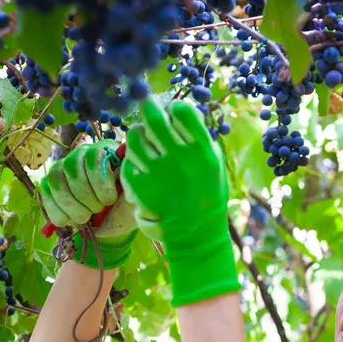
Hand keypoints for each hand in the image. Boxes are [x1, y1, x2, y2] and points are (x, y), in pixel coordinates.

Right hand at [39, 139, 137, 269]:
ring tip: (85, 218)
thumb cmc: (130, 205)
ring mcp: (64, 169)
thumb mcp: (138, 194)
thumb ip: (133, 182)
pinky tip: (70, 221)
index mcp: (107, 151)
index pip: (93, 156)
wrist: (116, 221)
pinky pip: (45, 192)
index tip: (110, 200)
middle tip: (98, 210)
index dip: (99, 181)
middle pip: (72, 167)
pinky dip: (57, 211)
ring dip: (71, 205)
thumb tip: (125, 171)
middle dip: (86, 197)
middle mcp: (83, 154)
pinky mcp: (52, 185)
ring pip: (56, 180)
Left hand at [121, 98, 240, 306]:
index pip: (181, 110)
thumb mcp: (214, 162)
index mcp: (202, 150)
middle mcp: (179, 158)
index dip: (174, 108)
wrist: (196, 232)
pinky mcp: (139, 186)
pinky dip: (133, 161)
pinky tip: (142, 166)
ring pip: (135, 136)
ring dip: (138, 134)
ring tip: (144, 141)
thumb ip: (200, 136)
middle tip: (148, 110)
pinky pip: (128, 160)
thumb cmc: (207, 193)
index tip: (172, 112)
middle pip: (154, 117)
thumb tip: (179, 109)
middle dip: (149, 110)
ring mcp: (157, 172)